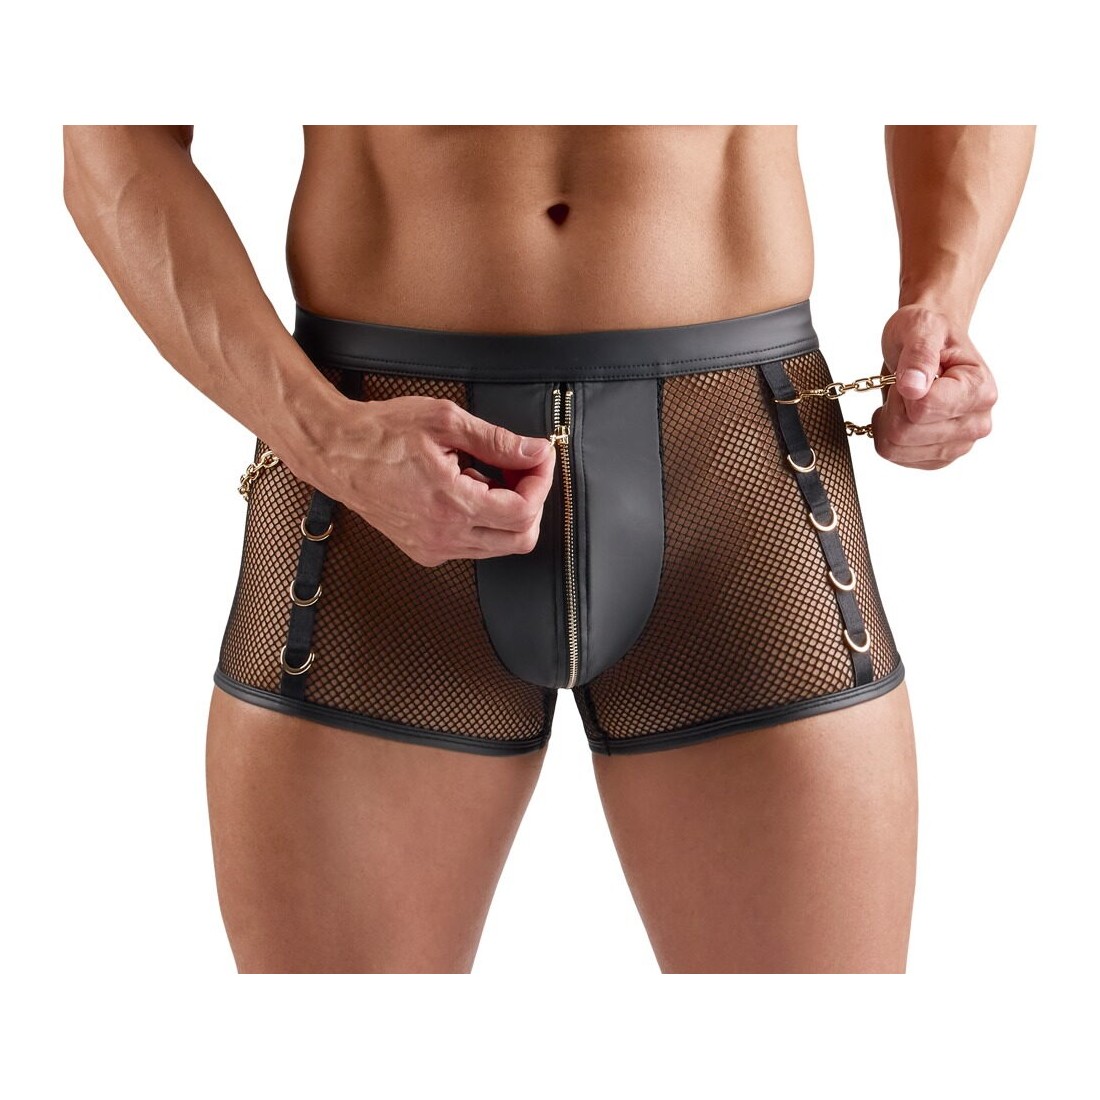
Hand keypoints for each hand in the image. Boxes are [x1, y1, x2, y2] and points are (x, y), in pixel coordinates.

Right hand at [315, 395, 556, 566]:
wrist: (336, 452)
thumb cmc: (381, 433)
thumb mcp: (445, 422)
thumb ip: (497, 441)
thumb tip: (535, 452)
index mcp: (451, 505)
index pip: (523, 512)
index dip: (541, 482)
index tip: (538, 457)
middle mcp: (444, 536)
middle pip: (520, 539)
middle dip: (531, 500)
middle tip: (521, 467)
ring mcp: (434, 548)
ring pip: (500, 546)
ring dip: (509, 512)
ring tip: (491, 474)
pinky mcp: (425, 551)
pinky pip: (475, 546)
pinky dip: (486, 521)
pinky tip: (470, 490)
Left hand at [872, 305, 997, 469]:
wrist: (931, 343)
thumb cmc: (928, 332)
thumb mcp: (920, 328)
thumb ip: (919, 354)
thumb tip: (913, 387)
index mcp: (980, 390)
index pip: (922, 409)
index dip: (902, 390)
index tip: (911, 373)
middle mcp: (977, 423)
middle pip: (905, 433)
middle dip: (892, 406)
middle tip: (904, 385)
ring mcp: (959, 445)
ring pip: (896, 449)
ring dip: (888, 421)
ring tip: (904, 399)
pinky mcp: (939, 458)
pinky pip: (896, 457)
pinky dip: (888, 435)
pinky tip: (903, 416)